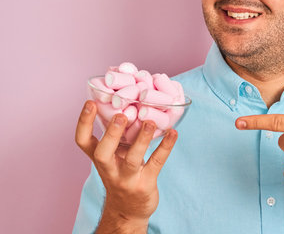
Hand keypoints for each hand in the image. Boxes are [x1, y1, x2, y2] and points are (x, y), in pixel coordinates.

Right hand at [75, 100, 177, 222]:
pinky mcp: (145, 184)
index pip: (83, 141)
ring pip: (132, 159)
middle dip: (110, 134)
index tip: (90, 102)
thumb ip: (117, 136)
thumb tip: (126, 102)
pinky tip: (173, 133)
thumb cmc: (122, 173)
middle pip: (103, 153)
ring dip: (141, 139)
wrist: (128, 210)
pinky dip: (165, 147)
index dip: (83, 122)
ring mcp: (127, 178)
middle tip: (120, 115)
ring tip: (150, 122)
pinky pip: (156, 163)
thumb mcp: (114, 156)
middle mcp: (109, 169)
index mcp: (99, 158)